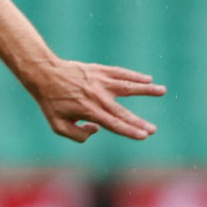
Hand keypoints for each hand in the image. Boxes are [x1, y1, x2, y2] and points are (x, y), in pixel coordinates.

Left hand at [27, 59, 165, 141]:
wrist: (44, 74)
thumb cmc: (51, 102)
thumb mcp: (57, 125)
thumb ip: (77, 134)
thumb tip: (97, 130)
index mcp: (89, 111)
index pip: (113, 124)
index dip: (129, 131)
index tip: (144, 135)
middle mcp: (98, 96)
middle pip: (123, 111)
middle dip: (139, 122)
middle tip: (154, 129)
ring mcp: (100, 82)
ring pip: (127, 86)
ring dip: (145, 89)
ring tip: (162, 90)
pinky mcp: (100, 70)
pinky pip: (120, 73)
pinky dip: (134, 76)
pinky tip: (147, 79)